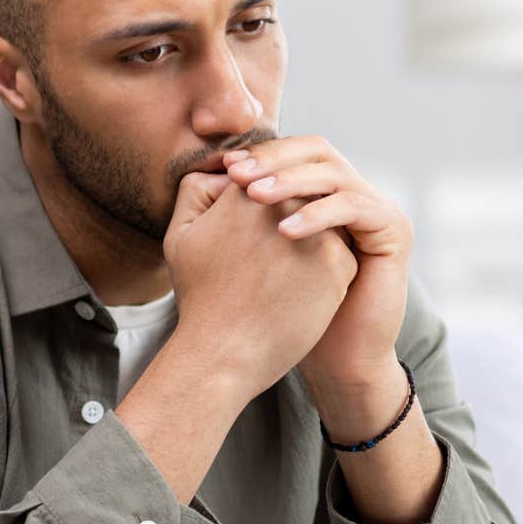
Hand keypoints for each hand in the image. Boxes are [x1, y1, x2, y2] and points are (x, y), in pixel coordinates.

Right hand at [163, 168, 357, 399]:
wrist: (225, 353)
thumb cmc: (200, 298)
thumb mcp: (181, 234)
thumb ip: (196, 189)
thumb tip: (227, 170)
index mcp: (248, 189)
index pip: (272, 178)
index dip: (265, 204)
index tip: (255, 238)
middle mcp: (287, 202)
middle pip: (301, 199)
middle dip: (292, 222)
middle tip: (272, 260)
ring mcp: (318, 231)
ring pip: (325, 225)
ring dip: (315, 242)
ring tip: (286, 277)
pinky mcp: (340, 263)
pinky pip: (341, 254)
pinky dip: (326, 272)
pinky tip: (302, 295)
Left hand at [221, 136, 412, 391]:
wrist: (336, 357)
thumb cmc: (290, 312)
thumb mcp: (260, 254)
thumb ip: (242, 213)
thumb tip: (209, 173)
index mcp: (326, 194)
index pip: (295, 152)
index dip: (261, 154)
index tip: (223, 166)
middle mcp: (354, 193)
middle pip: (317, 150)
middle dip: (275, 159)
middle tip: (238, 174)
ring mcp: (377, 208)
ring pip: (334, 173)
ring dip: (290, 181)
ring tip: (254, 197)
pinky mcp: (393, 229)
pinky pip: (354, 207)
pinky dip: (317, 214)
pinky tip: (284, 232)